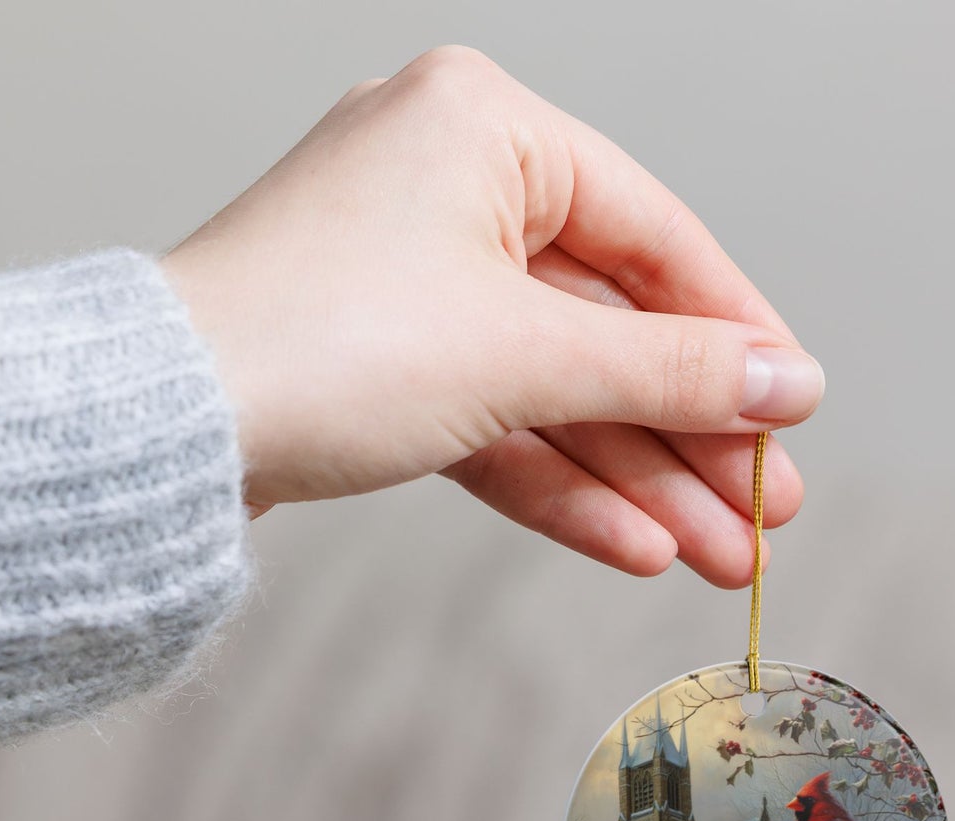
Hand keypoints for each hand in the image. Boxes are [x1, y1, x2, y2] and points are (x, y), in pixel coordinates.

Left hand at [162, 46, 822, 584]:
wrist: (159, 434)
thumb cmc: (319, 342)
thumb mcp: (524, 354)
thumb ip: (668, 371)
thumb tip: (787, 384)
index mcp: (484, 129)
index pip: (653, 237)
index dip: (735, 335)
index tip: (795, 411)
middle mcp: (449, 193)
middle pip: (608, 330)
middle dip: (690, 438)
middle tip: (765, 515)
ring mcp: (411, 285)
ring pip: (557, 393)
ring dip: (639, 481)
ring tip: (720, 557)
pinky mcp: (383, 368)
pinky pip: (497, 424)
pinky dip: (561, 486)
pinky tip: (636, 546)